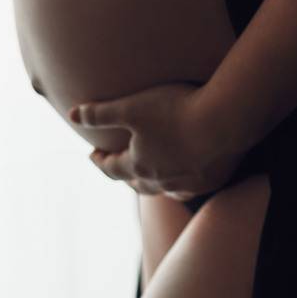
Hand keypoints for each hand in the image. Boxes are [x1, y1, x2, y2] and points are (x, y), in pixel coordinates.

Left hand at [68, 81, 247, 201]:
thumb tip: (72, 114)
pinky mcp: (210, 180)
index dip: (100, 161)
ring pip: (163, 190)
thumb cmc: (176, 111)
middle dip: (124, 174)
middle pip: (136, 182)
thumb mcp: (132, 107)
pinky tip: (183, 177)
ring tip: (150, 175)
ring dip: (152, 183)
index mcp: (139, 165)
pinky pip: (188, 188)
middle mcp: (161, 181)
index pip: (112, 168)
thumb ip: (101, 113)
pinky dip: (179, 184)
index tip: (92, 155)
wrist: (224, 122)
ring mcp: (187, 184)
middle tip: (118, 167)